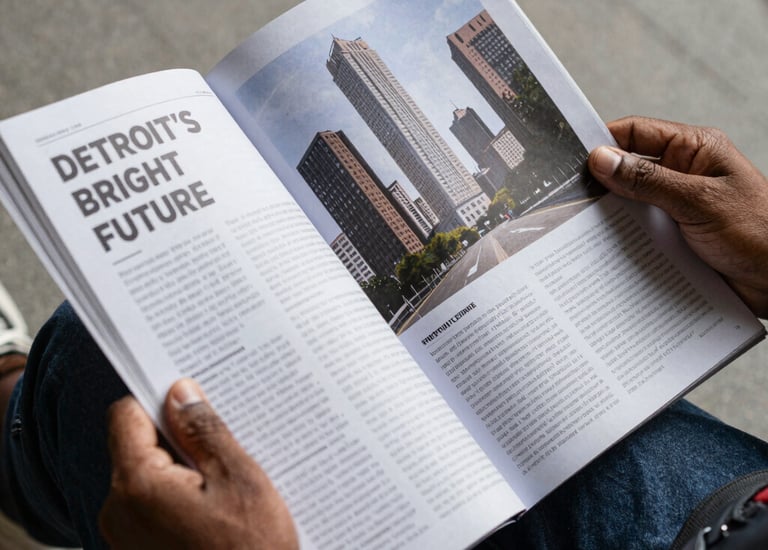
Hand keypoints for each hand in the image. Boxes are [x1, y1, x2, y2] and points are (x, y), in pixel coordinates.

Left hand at [99, 379, 297, 549]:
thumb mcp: (239, 480)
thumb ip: (204, 431)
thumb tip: (180, 393)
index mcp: (137, 486)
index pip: (125, 415)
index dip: (158, 401)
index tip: (192, 401)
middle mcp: (118, 510)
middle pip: (136, 445)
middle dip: (176, 438)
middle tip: (222, 445)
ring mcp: (124, 536)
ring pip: (146, 475)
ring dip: (182, 468)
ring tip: (225, 481)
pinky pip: (151, 505)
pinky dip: (179, 495)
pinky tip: (215, 506)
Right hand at [588, 116, 767, 317]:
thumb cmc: (759, 233)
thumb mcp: (699, 201)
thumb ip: (648, 180)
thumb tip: (602, 159)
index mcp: (694, 150)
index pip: (636, 133)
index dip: (603, 141)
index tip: (571, 157)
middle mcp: (682, 174)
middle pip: (627, 169)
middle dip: (601, 183)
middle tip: (569, 197)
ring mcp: (676, 206)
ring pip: (628, 203)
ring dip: (610, 216)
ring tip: (580, 226)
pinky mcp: (673, 236)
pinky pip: (638, 231)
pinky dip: (621, 239)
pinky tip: (605, 250)